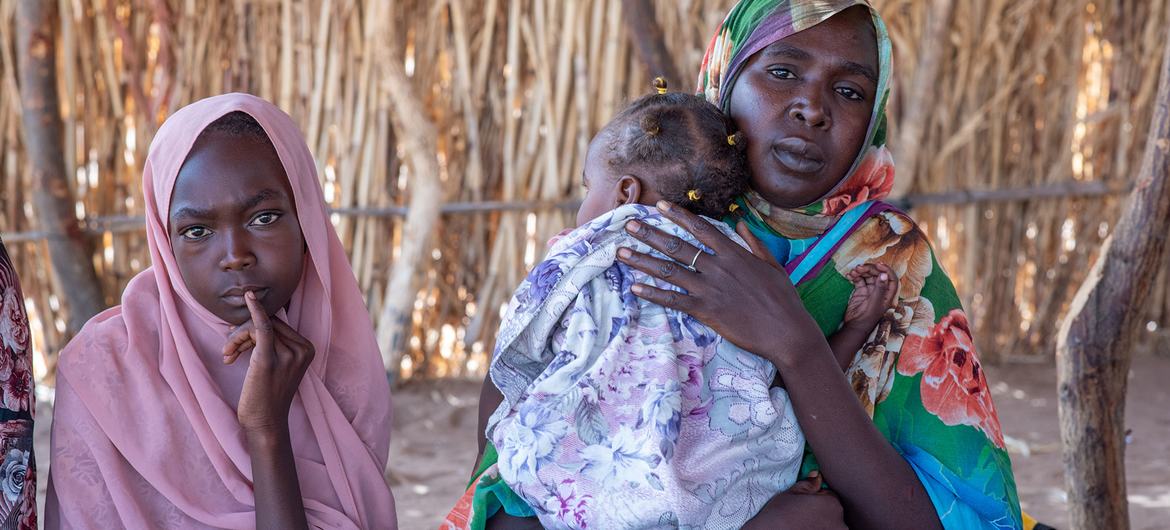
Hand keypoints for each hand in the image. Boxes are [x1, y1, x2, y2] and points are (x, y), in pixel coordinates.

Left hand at [222, 291, 314, 432]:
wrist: (265, 424)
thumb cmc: (267, 396)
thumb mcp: (278, 366)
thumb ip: (274, 343)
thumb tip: (259, 315)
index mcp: (307, 349)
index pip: (278, 324)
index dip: (254, 329)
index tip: (239, 346)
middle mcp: (302, 350)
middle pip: (269, 322)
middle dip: (243, 332)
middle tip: (229, 352)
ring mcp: (288, 355)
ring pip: (258, 327)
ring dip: (236, 338)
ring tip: (228, 356)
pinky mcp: (269, 360)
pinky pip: (262, 328)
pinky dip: (255, 311)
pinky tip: (250, 298)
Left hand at [615, 201, 825, 365]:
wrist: (786, 331)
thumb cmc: (783, 299)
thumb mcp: (772, 264)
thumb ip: (753, 242)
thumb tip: (739, 223)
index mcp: (734, 254)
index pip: (701, 228)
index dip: (678, 216)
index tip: (659, 206)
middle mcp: (717, 267)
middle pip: (677, 246)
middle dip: (650, 234)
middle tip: (629, 225)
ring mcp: (709, 289)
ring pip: (668, 270)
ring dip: (642, 260)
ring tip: (621, 252)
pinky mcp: (705, 311)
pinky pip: (673, 300)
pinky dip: (652, 294)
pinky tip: (635, 287)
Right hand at [743, 472, 846, 529]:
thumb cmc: (779, 515)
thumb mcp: (791, 494)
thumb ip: (808, 484)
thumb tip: (816, 476)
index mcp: (832, 504)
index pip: (830, 497)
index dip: (817, 499)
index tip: (806, 504)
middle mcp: (839, 522)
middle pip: (832, 513)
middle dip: (821, 512)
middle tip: (802, 515)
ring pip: (829, 526)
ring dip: (821, 525)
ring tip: (802, 525)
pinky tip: (804, 529)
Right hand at [842, 263, 897, 331]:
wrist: (855, 326)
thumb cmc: (867, 317)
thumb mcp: (875, 303)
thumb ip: (879, 289)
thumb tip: (884, 275)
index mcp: (887, 294)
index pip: (891, 278)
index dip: (886, 269)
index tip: (878, 264)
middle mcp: (880, 291)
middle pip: (878, 274)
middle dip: (870, 269)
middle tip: (860, 267)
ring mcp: (870, 290)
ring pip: (868, 275)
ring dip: (861, 271)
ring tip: (854, 271)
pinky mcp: (861, 291)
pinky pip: (859, 279)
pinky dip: (854, 276)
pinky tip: (849, 276)